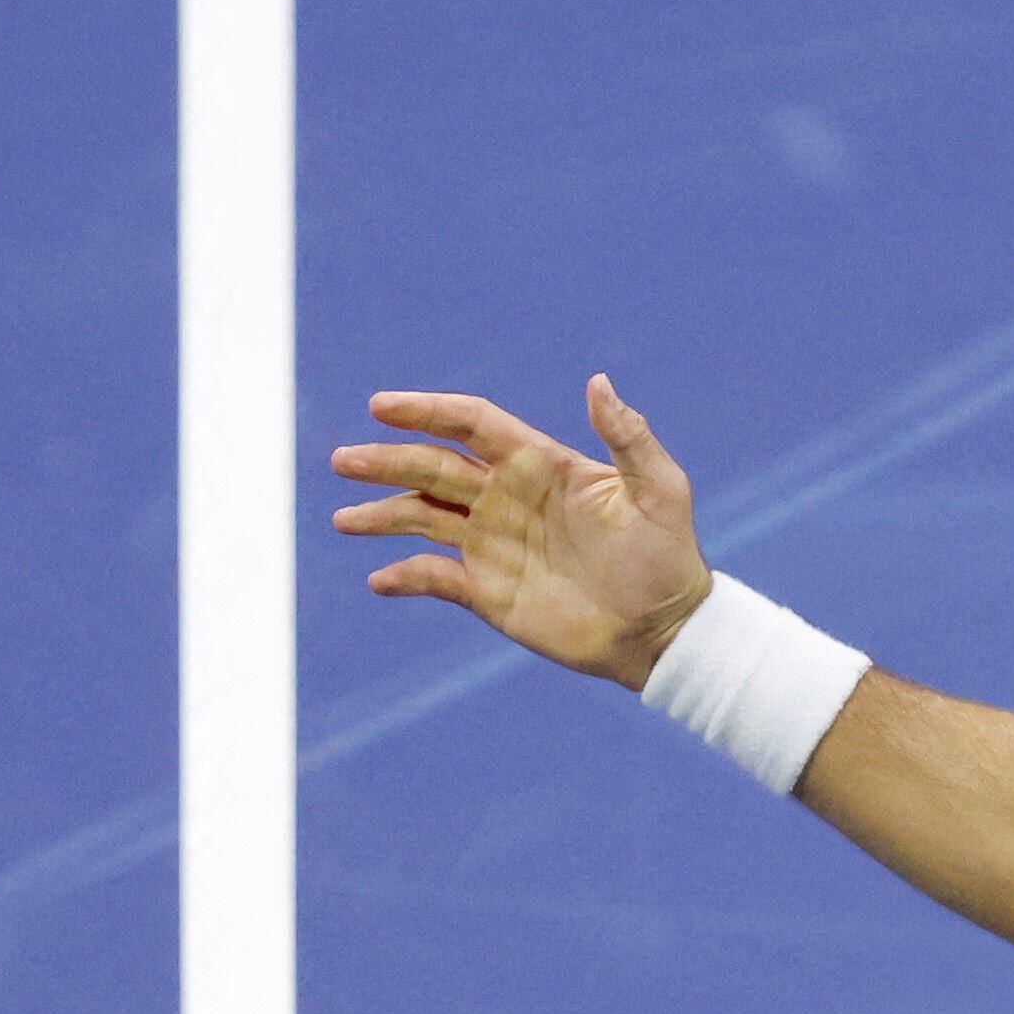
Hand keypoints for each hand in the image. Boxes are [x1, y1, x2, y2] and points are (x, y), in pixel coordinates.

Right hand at [331, 376, 711, 687]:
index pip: (471, 423)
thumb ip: (629, 437)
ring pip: (420, 519)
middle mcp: (506, 498)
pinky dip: (404, 578)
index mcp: (538, 465)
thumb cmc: (668, 557)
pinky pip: (432, 579)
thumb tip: (599, 382)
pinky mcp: (487, 591)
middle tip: (344, 460)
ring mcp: (492, 543)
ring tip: (345, 519)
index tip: (381, 405)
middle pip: (431, 467)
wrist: (666, 632)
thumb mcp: (660, 492)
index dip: (425, 410)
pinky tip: (380, 581)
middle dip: (385, 460)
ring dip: (380, 515)